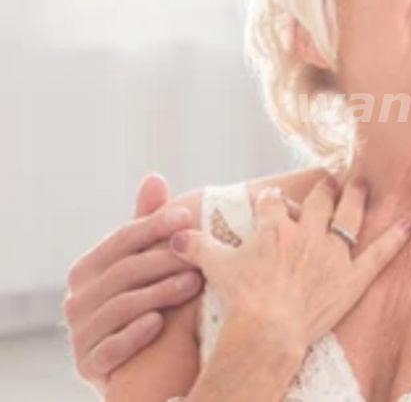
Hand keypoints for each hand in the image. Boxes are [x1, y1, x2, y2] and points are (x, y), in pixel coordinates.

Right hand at [64, 174, 200, 390]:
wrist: (143, 363)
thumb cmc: (146, 300)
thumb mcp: (146, 262)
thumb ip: (146, 226)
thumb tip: (154, 177)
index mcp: (87, 269)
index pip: (121, 240)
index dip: (154, 226)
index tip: (189, 216)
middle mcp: (76, 300)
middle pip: (123, 272)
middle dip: (164, 260)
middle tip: (203, 255)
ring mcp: (80, 333)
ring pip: (120, 307)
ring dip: (159, 293)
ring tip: (195, 283)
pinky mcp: (88, 365)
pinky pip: (109, 348)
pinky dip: (134, 334)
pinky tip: (159, 323)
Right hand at [170, 176, 410, 352]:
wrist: (268, 327)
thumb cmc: (241, 297)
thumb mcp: (213, 266)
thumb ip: (196, 246)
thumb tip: (173, 235)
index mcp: (274, 228)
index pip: (273, 203)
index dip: (273, 201)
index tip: (274, 200)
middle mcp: (307, 233)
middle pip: (318, 201)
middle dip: (324, 189)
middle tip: (331, 180)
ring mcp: (333, 254)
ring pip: (350, 217)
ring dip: (358, 198)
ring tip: (363, 184)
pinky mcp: (354, 276)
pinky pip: (381, 254)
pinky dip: (398, 237)